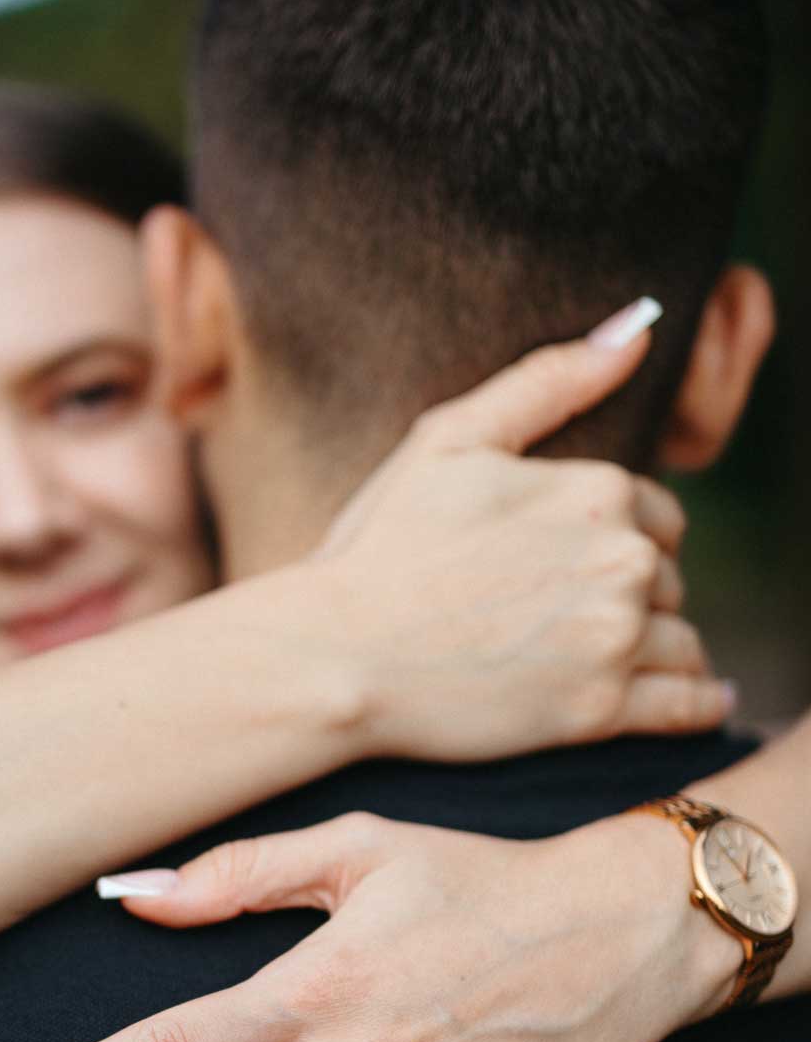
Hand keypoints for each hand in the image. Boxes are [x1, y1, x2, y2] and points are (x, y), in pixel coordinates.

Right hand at [305, 318, 732, 761]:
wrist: (335, 657)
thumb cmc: (378, 548)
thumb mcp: (448, 440)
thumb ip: (547, 382)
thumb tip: (637, 329)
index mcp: (597, 490)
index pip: (656, 515)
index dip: (620, 538)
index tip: (571, 565)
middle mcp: (622, 561)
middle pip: (666, 579)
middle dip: (633, 594)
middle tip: (568, 617)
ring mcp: (615, 639)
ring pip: (681, 641)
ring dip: (657, 649)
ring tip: (614, 661)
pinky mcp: (600, 712)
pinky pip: (689, 705)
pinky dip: (701, 703)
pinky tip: (706, 701)